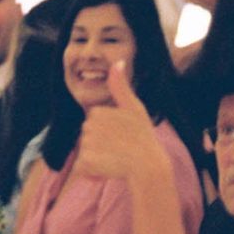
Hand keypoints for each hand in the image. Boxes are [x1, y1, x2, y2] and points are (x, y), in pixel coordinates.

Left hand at [75, 62, 167, 185]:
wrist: (149, 166)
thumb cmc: (143, 137)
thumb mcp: (134, 108)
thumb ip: (120, 85)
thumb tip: (117, 61)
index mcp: (98, 112)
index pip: (94, 121)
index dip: (107, 129)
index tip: (122, 134)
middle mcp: (90, 127)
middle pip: (87, 135)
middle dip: (100, 143)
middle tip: (121, 146)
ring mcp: (87, 145)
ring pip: (85, 152)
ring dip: (97, 157)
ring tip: (116, 158)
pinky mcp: (86, 162)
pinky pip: (83, 168)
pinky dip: (92, 172)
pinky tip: (108, 169)